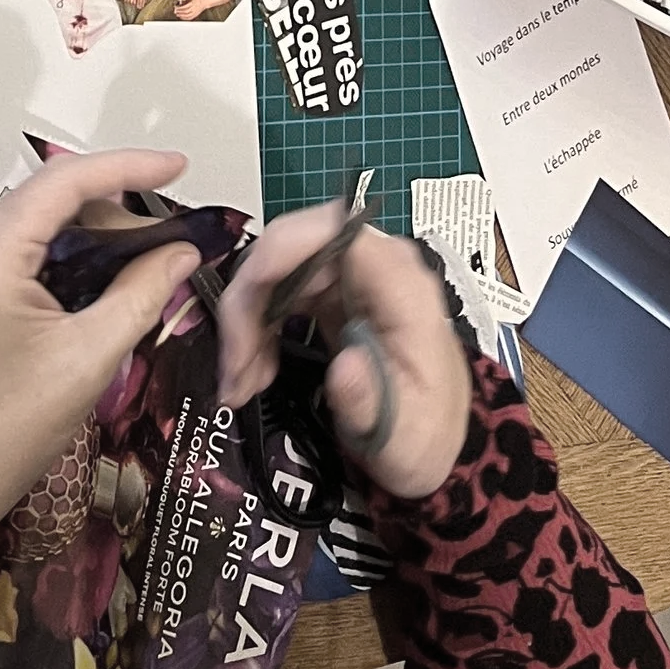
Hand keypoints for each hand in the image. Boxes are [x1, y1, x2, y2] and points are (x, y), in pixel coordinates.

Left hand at [0, 147, 203, 530]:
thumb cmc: (2, 432)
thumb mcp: (86, 362)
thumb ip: (140, 295)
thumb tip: (180, 252)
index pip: (65, 181)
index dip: (129, 167)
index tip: (177, 168)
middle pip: (50, 197)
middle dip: (114, 213)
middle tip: (167, 243)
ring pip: (34, 216)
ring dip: (88, 233)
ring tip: (139, 263)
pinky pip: (14, 240)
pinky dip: (58, 250)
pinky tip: (94, 277)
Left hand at [172, 0, 215, 19]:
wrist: (204, 3)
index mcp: (193, 4)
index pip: (185, 7)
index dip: (180, 8)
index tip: (176, 8)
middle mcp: (194, 9)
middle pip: (185, 12)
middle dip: (180, 12)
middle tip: (175, 12)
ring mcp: (195, 13)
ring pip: (187, 16)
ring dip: (182, 16)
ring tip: (178, 15)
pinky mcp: (195, 15)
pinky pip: (190, 18)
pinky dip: (185, 18)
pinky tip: (182, 17)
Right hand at [216, 206, 471, 502]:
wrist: (435, 438)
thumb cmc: (425, 434)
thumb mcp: (406, 437)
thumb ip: (373, 403)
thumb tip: (344, 367)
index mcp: (402, 284)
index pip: (333, 230)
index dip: (278, 254)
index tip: (243, 310)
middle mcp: (375, 263)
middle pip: (292, 247)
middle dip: (250, 303)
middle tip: (234, 372)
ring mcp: (351, 272)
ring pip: (277, 266)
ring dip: (247, 319)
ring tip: (240, 383)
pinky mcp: (332, 289)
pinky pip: (279, 289)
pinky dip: (256, 326)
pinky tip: (255, 370)